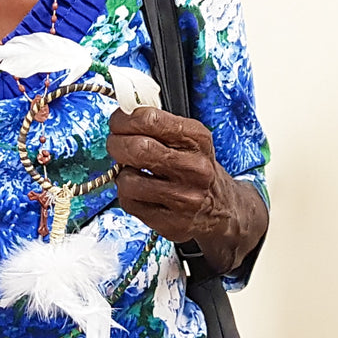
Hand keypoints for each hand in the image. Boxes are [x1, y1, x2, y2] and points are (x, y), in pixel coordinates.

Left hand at [106, 106, 233, 247]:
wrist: (222, 208)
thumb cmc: (195, 166)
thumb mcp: (187, 137)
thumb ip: (156, 123)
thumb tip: (120, 113)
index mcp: (197, 139)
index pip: (150, 119)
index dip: (124, 119)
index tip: (116, 123)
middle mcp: (195, 168)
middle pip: (138, 149)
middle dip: (116, 144)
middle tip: (115, 144)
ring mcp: (184, 198)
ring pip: (128, 180)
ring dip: (121, 173)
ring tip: (132, 171)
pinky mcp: (172, 223)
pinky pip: (130, 203)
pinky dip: (127, 195)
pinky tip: (141, 191)